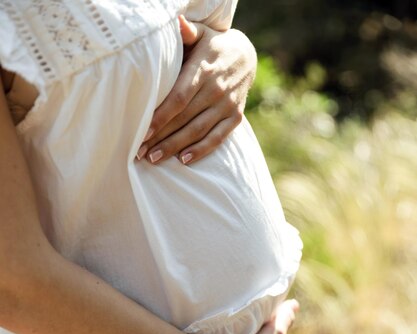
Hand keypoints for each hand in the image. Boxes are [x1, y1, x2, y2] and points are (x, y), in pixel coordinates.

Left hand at [136, 15, 256, 164]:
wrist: (246, 56)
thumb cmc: (212, 46)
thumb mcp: (201, 34)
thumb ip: (186, 32)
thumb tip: (175, 20)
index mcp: (203, 70)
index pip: (179, 98)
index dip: (161, 117)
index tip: (143, 132)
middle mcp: (216, 90)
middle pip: (184, 119)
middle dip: (161, 137)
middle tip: (140, 152)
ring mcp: (227, 105)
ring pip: (198, 131)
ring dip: (175, 147)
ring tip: (154, 159)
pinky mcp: (235, 117)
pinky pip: (217, 138)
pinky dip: (201, 150)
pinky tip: (184, 159)